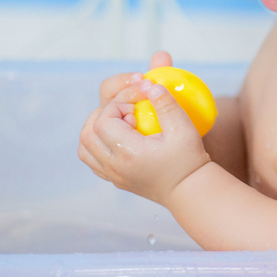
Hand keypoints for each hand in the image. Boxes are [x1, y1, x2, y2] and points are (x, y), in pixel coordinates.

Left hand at [79, 52, 211, 205]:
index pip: (104, 119)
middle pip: (88, 132)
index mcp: (128, 153)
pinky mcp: (116, 179)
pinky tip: (121, 136)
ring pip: (85, 147)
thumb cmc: (189, 161)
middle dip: (106, 112)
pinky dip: (99, 143)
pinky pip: (93, 159)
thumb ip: (166, 104)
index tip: (141, 99)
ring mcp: (113, 175)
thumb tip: (150, 84)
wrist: (190, 191)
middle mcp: (115, 166)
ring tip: (122, 121)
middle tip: (131, 109)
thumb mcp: (183, 128)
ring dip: (97, 128)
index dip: (119, 102)